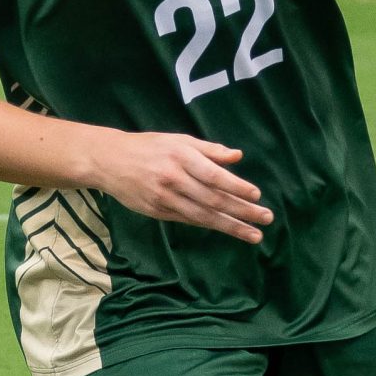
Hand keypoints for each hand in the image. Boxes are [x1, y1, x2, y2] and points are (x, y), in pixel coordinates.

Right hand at [86, 129, 270, 242]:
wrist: (109, 161)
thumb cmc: (148, 147)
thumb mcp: (178, 140)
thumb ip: (208, 149)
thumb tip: (237, 156)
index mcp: (181, 156)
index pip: (215, 176)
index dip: (237, 187)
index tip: (257, 195)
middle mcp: (173, 179)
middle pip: (213, 199)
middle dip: (242, 211)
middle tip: (266, 219)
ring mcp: (164, 198)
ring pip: (203, 216)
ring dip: (231, 226)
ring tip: (253, 235)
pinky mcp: (157, 212)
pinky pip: (188, 220)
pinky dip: (209, 225)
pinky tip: (226, 229)